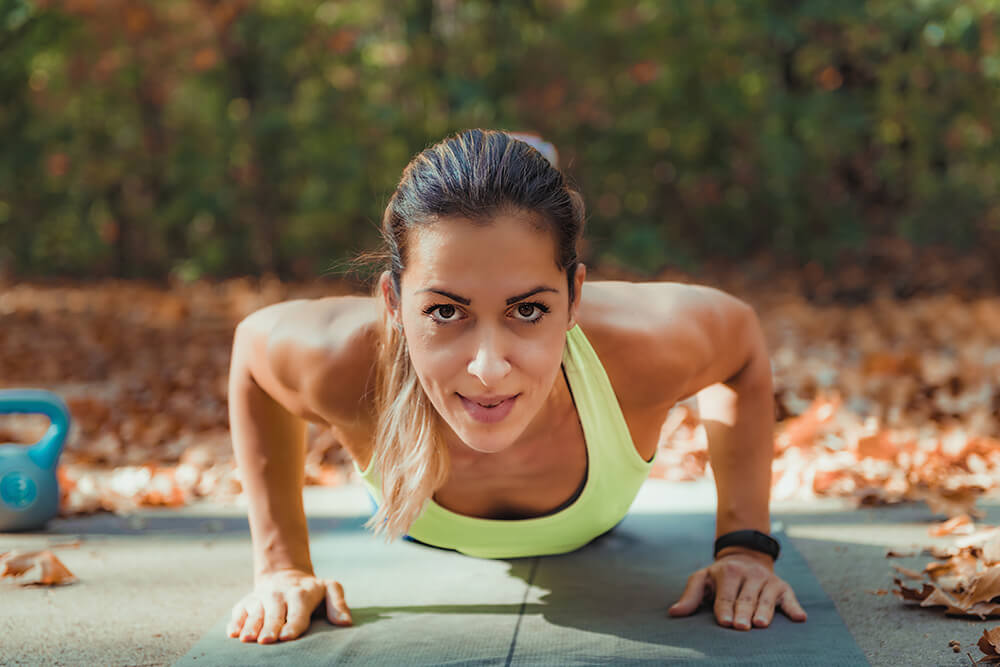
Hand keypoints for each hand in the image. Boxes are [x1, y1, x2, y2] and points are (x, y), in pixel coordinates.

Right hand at [226, 569, 352, 642]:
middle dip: (270, 627)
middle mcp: (279, 595)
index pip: (297, 612)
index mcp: (301, 594)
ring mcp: (261, 597)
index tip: (287, 637)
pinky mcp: (246, 601)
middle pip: (274, 613)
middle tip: (267, 641)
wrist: (285, 575)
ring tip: (247, 639)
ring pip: (254, 612)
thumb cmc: (311, 591)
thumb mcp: (329, 589)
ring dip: (250, 625)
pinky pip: (238, 611)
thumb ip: (338, 604)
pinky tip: (233, 633)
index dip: (293, 624)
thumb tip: (346, 623)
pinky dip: (235, 621)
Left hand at [667, 548, 806, 629]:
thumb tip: (674, 613)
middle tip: (741, 627)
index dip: (725, 609)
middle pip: (746, 598)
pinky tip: (799, 618)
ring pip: (766, 598)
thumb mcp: (703, 580)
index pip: (725, 595)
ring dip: (765, 611)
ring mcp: (767, 580)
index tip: (725, 623)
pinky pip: (790, 598)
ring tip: (761, 624)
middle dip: (743, 612)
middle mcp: (749, 574)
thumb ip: (690, 596)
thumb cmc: (720, 577)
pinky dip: (794, 607)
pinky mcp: (783, 587)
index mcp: (727, 571)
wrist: (745, 556)